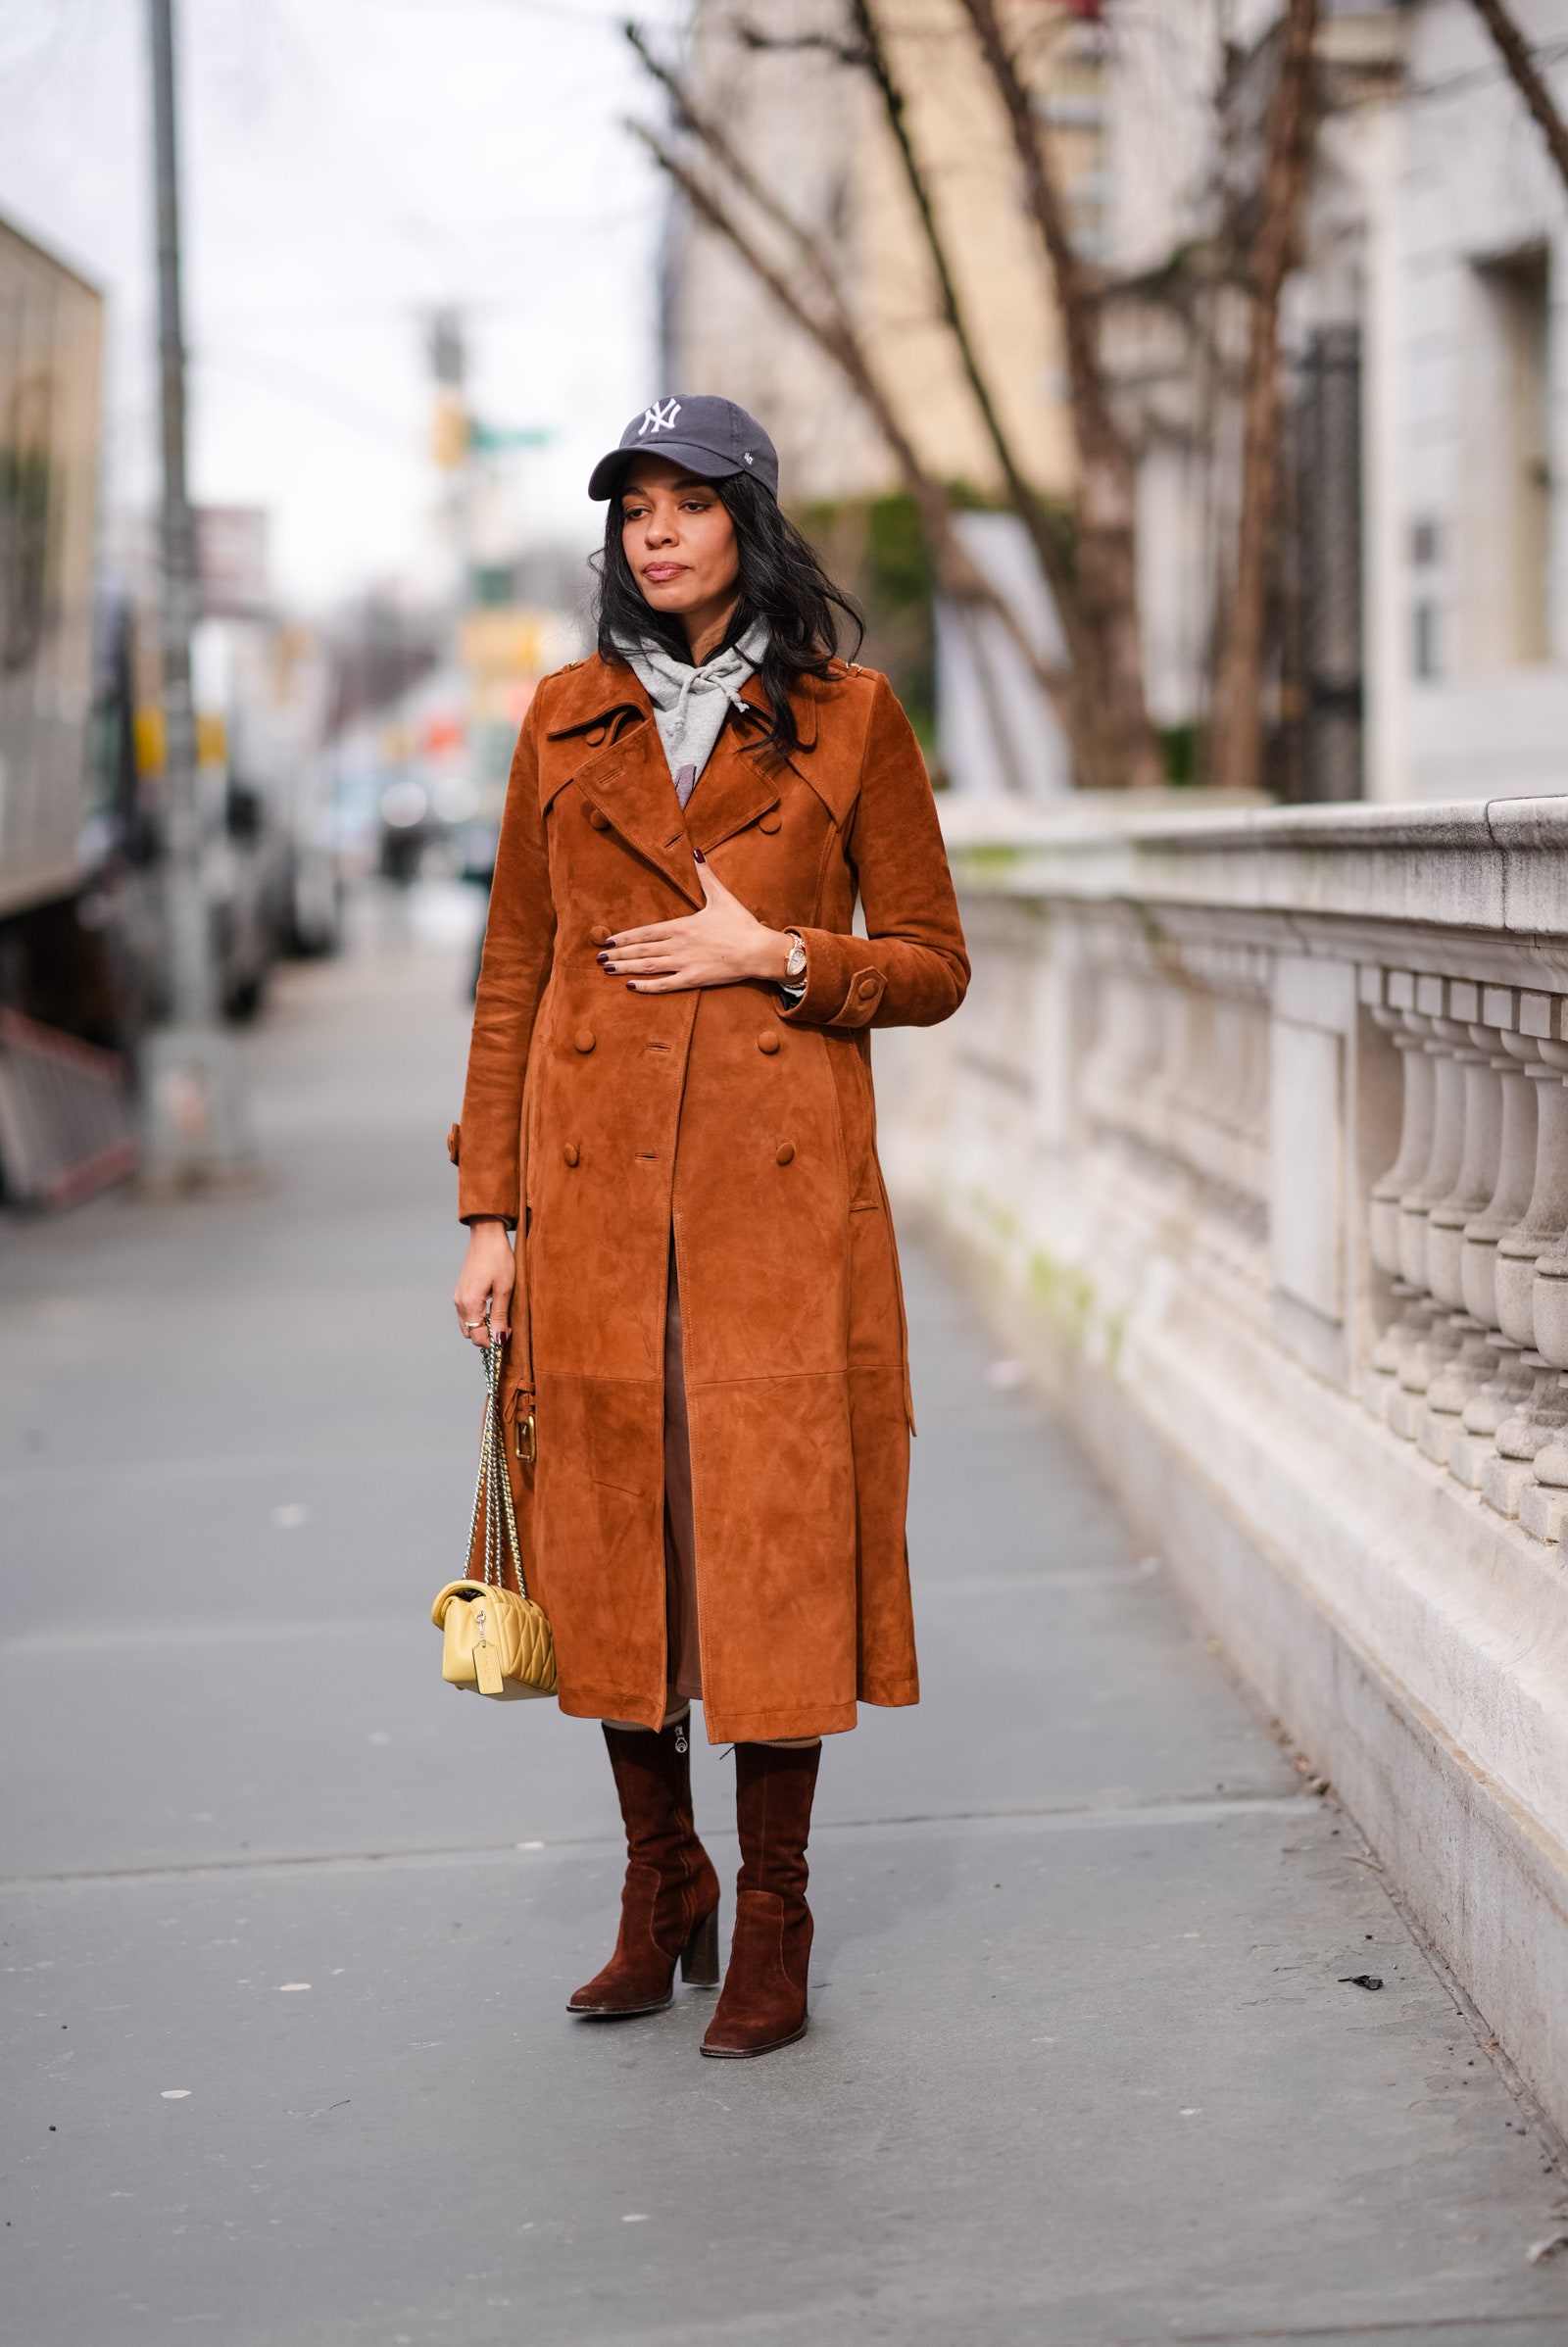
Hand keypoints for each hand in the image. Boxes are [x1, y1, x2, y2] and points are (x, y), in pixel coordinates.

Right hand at [454, 1219, 514, 1346]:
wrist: (486, 1234)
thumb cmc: (498, 1258)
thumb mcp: (505, 1289)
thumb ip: (500, 1316)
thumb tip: (499, 1339)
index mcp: (470, 1303)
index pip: (478, 1337)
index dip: (494, 1341)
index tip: (508, 1333)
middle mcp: (460, 1302)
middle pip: (470, 1333)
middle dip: (487, 1335)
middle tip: (505, 1326)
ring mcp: (458, 1296)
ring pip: (467, 1324)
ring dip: (482, 1326)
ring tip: (500, 1316)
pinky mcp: (461, 1291)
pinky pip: (466, 1313)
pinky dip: (478, 1317)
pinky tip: (492, 1307)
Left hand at [599, 856, 791, 992]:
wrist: (758, 950)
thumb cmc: (741, 924)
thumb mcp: (721, 896)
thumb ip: (704, 875)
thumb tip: (695, 851)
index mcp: (681, 925)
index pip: (645, 932)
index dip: (625, 937)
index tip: (608, 940)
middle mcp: (678, 945)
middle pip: (641, 950)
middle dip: (618, 954)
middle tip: (599, 958)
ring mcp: (684, 963)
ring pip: (647, 967)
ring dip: (625, 968)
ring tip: (607, 970)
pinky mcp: (693, 979)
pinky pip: (665, 984)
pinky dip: (646, 986)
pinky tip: (631, 986)